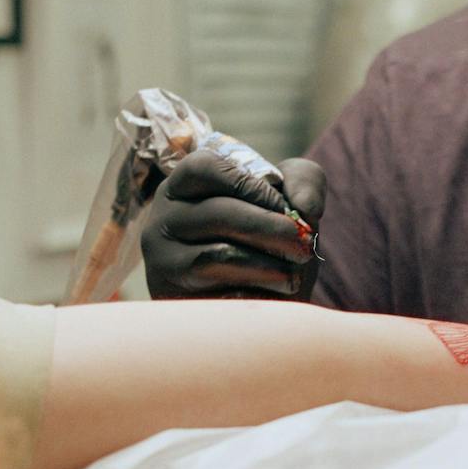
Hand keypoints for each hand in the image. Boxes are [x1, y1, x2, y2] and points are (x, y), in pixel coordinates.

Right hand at [142, 151, 326, 299]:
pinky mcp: (174, 297)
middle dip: (271, 228)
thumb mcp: (287, 202)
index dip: (249, 184)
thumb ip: (304, 181)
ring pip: (218, 254)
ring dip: (267, 264)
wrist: (255, 301)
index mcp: (184, 185)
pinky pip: (219, 293)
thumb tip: (305, 208)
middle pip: (218, 213)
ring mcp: (163, 259)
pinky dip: (255, 291)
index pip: (203, 167)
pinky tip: (274, 294)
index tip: (284, 206)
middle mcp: (163, 218)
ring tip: (293, 275)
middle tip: (302, 245)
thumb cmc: (268, 241)